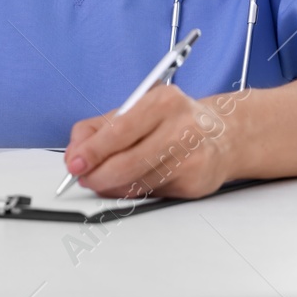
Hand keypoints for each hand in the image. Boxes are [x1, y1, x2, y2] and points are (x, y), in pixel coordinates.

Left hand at [63, 85, 233, 199]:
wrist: (221, 134)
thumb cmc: (173, 120)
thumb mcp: (136, 110)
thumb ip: (98, 128)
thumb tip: (75, 153)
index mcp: (163, 101)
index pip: (120, 130)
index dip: (93, 151)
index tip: (75, 164)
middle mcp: (181, 127)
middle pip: (128, 163)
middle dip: (98, 176)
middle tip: (85, 178)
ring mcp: (191, 157)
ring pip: (137, 184)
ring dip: (113, 187)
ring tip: (105, 180)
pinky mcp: (194, 183)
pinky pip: (151, 194)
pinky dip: (134, 192)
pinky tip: (134, 180)